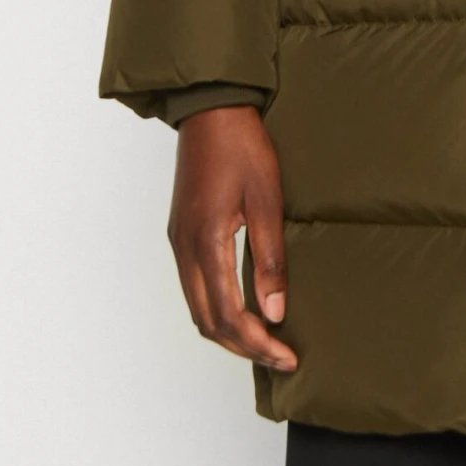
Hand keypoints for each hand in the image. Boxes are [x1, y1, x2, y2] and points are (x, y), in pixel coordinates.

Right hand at [167, 106, 297, 371]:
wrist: (211, 109)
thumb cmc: (243, 147)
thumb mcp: (267, 199)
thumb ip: (270, 258)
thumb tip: (274, 311)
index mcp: (207, 242)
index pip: (228, 316)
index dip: (257, 343)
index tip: (287, 356)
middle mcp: (184, 249)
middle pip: (207, 322)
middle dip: (242, 346)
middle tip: (279, 356)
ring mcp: (178, 242)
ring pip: (197, 308)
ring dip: (227, 331)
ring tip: (264, 339)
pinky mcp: (180, 233)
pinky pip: (194, 287)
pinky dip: (216, 308)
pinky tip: (242, 307)